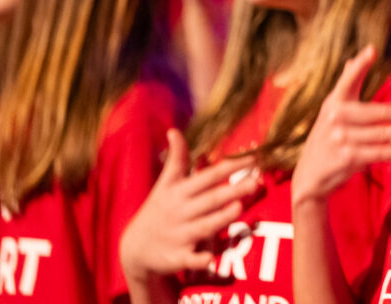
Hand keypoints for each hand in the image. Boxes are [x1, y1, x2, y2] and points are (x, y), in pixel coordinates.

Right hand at [120, 130, 258, 280]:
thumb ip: (176, 159)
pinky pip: (190, 259)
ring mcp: (179, 235)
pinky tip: (210, 258)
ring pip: (203, 227)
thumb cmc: (158, 210)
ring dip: (220, 218)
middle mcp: (180, 212)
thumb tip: (174, 130)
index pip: (208, 176)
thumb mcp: (164, 184)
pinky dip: (199, 259)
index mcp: (179, 192)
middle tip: (256, 182)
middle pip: (210, 200)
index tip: (253, 158)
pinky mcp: (177, 258)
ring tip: (240, 208)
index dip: (230, 166)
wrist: (134, 249)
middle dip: (232, 191)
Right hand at [291, 45, 390, 206]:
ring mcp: (342, 138)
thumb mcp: (331, 111)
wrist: (310, 174)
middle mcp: (337, 117)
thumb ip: (345, 86)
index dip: (359, 65)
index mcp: (334, 102)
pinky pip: (383, 153)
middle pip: (380, 113)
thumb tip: (351, 59)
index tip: (372, 49)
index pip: (348, 80)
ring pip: (385, 134)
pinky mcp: (349, 157)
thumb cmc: (327, 137)